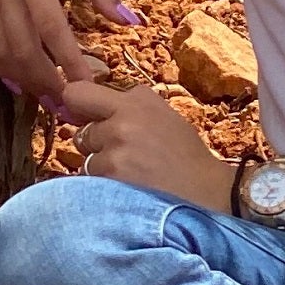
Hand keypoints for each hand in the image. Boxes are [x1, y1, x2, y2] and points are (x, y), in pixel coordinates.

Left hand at [61, 78, 236, 211]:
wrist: (207, 192)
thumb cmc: (185, 155)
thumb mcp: (162, 115)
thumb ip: (128, 105)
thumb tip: (85, 107)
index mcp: (135, 99)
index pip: (77, 92)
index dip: (77, 106)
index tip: (82, 116)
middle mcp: (123, 119)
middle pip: (80, 131)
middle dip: (93, 142)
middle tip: (121, 154)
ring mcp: (116, 149)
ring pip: (86, 158)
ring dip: (101, 168)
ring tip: (131, 174)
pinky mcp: (113, 177)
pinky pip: (93, 180)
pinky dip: (104, 186)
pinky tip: (129, 188)